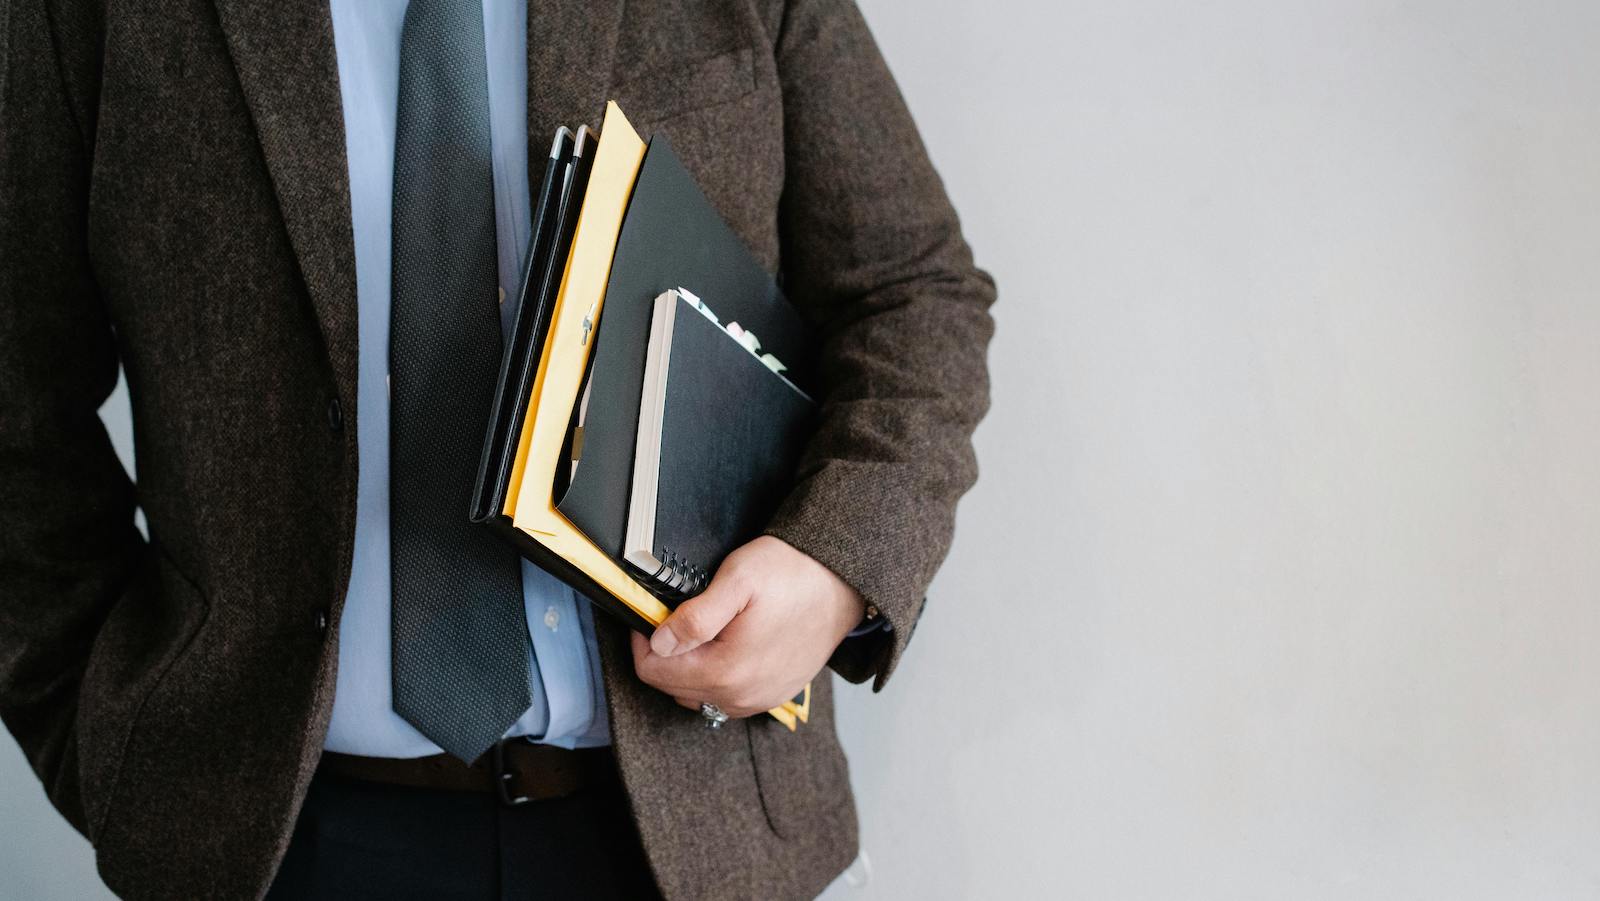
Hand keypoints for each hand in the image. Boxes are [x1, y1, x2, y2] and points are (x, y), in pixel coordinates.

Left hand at [631, 535, 865, 718]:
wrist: (843, 582)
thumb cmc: (793, 575)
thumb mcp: (737, 581)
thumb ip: (694, 617)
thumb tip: (659, 643)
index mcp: (726, 672)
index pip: (653, 672)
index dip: (644, 640)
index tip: (653, 614)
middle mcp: (741, 697)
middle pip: (673, 686)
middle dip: (666, 653)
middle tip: (678, 616)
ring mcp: (759, 700)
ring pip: (697, 694)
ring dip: (689, 666)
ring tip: (703, 629)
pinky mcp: (773, 695)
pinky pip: (725, 696)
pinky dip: (714, 675)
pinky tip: (725, 645)